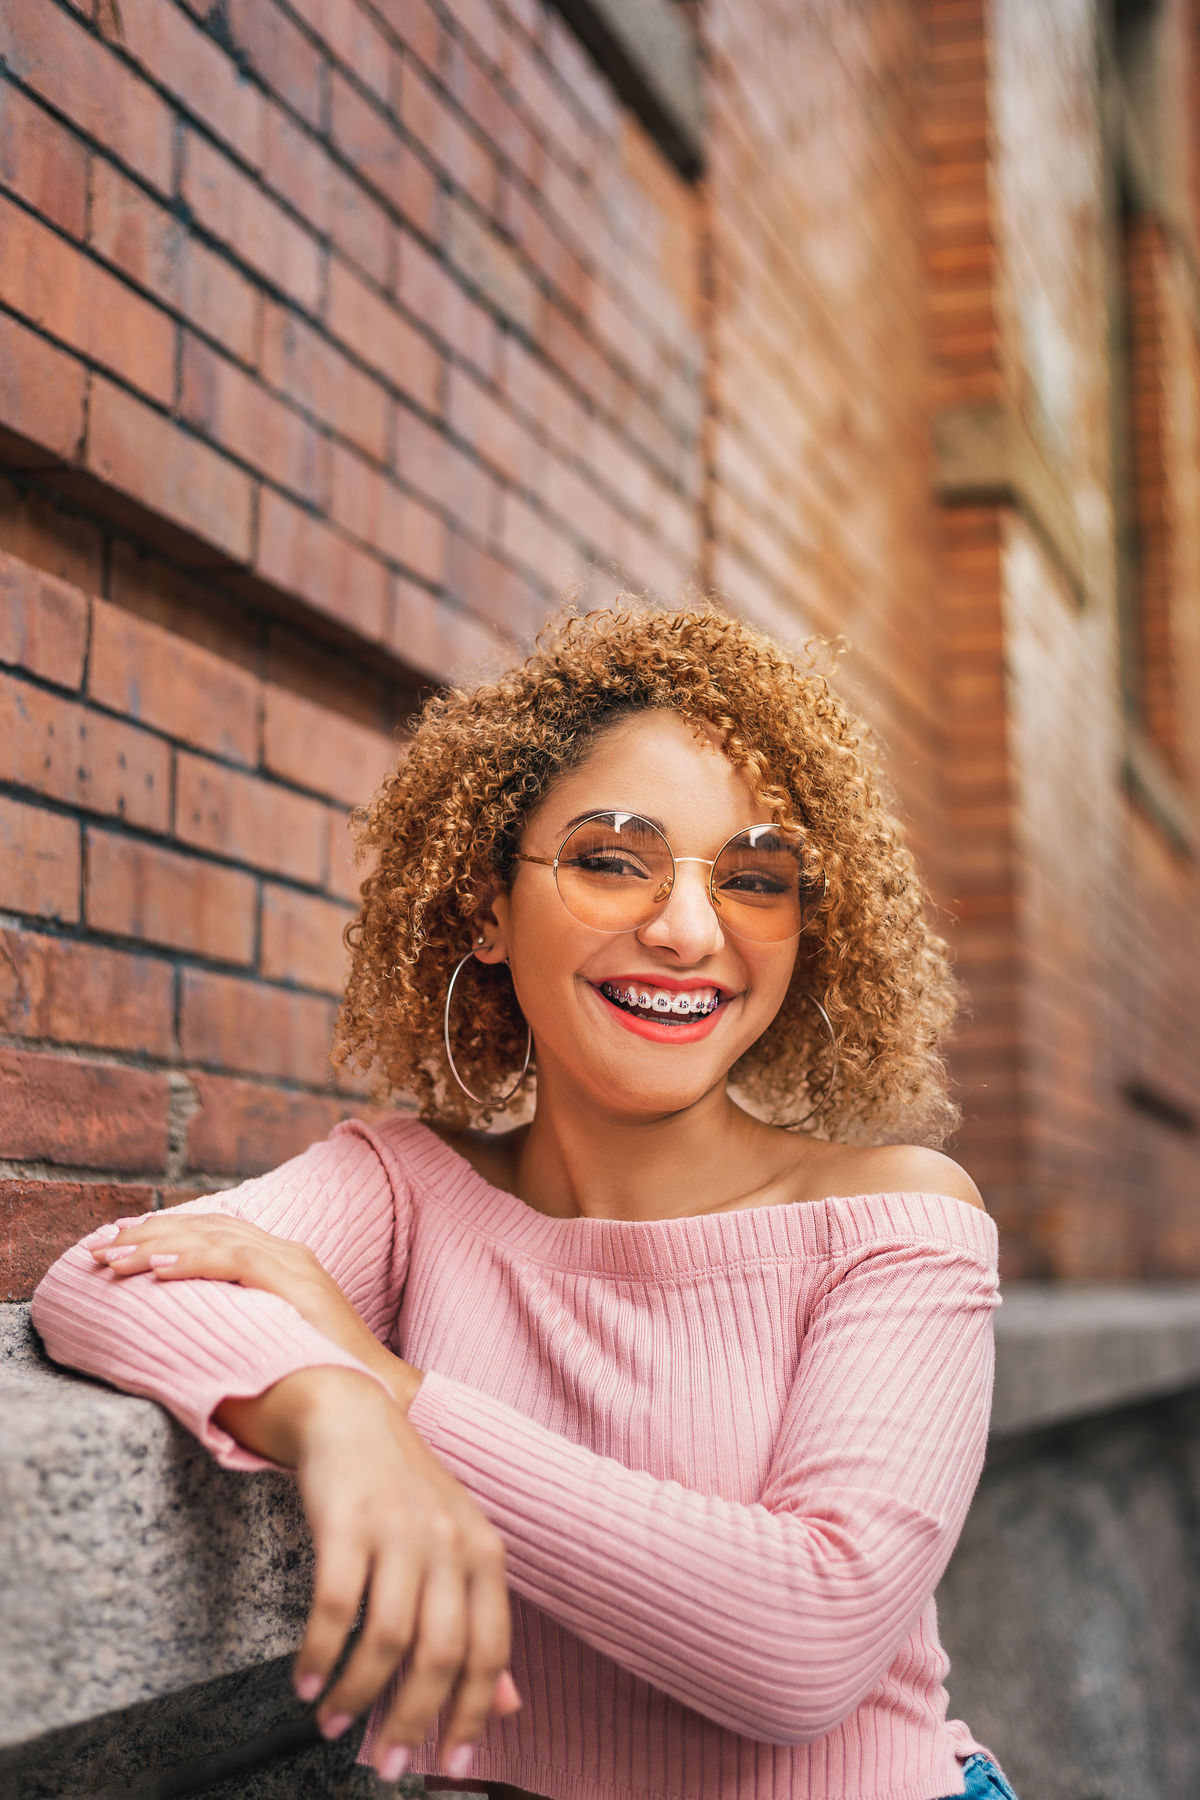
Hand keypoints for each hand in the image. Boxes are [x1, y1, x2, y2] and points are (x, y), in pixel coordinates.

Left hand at [91, 1214, 422, 1410]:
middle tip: (100, 1246)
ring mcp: (295, 1266)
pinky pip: (236, 1261)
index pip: (214, 1232)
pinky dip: (193, 1261)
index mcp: (283, 1264)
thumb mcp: (271, 1346)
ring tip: (115, 1257)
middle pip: (208, 1226)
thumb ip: (236, 1333)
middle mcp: (289, 1255)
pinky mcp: (299, 1285)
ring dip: (158, 1245)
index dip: (165, 1233)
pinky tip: (157, 1269)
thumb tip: (182, 1348)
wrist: (375, 1399)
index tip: (120, 1242)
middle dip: (150, 1233)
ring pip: (214, 1237)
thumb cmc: (322, 1384)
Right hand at [218, 1369, 519, 1780]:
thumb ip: (477, 1622)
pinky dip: (320, 1656)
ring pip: (388, 1639)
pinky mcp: (348, 1520)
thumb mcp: (454, 1548)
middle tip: (383, 1766)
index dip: (470, 1715)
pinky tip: (306, 1682)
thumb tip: (507, 1703)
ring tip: (333, 1725)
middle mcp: (450, 1542)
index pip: (489, 1651)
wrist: (349, 1413)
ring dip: (358, 1696)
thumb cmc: (402, 1491)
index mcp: (484, 1553)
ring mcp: (400, 1529)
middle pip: (440, 1654)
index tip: (449, 1767)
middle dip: (411, 1723)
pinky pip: (336, 1607)